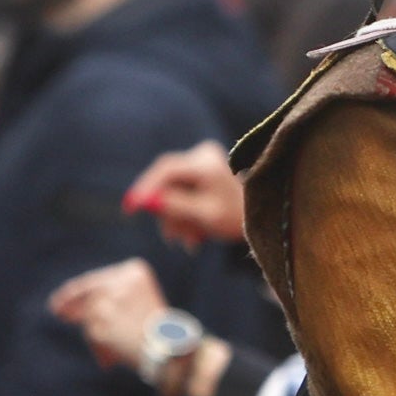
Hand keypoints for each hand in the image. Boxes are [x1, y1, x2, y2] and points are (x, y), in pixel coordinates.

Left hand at [51, 259, 167, 373]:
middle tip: (57, 310)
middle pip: (88, 293)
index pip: (98, 278)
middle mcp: (120, 282)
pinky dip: (98, 347)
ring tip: (113, 348)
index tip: (62, 298)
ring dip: (95, 333)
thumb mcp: (140, 300)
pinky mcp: (101, 322)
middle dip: (70, 302)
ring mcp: (109, 301)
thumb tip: (68, 308)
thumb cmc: (158, 328)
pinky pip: (91, 333)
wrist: (170, 348)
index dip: (78, 289)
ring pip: (88, 315)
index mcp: (135, 271)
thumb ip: (111, 296)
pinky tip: (110, 360)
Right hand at [124, 143, 244, 245]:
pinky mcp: (203, 173)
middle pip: (167, 182)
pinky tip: (195, 236)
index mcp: (206, 162)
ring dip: (178, 219)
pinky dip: (185, 215)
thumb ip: (176, 206)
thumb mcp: (206, 215)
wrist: (265, 217)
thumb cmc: (238, 216)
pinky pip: (183, 193)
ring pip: (174, 191)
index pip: (165, 169)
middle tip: (172, 238)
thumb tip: (147, 202)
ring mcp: (203, 162)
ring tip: (191, 240)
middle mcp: (202, 155)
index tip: (130, 207)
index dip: (145, 188)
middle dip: (167, 213)